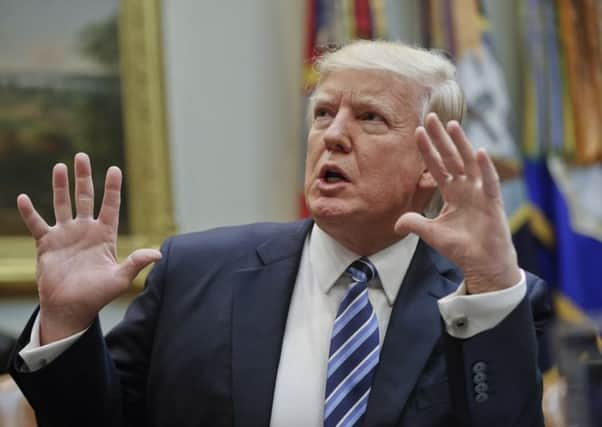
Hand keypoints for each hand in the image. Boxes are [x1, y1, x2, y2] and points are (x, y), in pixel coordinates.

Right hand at [17, 153, 161, 343]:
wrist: (70, 309)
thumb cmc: (97, 295)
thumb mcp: (119, 278)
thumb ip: (136, 263)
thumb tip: (158, 254)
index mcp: (105, 236)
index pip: (110, 206)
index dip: (112, 188)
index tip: (114, 169)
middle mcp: (85, 231)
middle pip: (85, 198)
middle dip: (84, 177)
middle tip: (82, 156)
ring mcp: (66, 235)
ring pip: (62, 204)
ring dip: (60, 186)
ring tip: (59, 166)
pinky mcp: (47, 244)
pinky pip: (37, 224)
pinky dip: (30, 212)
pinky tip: (23, 198)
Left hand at [395, 113, 520, 293]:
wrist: (482, 264)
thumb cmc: (461, 248)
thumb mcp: (431, 234)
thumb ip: (415, 224)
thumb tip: (396, 223)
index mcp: (452, 192)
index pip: (437, 166)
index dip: (427, 150)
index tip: (417, 131)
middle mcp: (466, 188)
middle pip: (452, 157)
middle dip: (441, 138)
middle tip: (431, 116)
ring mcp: (480, 192)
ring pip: (469, 163)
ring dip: (461, 144)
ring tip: (452, 125)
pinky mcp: (493, 202)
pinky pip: (489, 181)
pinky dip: (485, 167)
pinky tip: (479, 152)